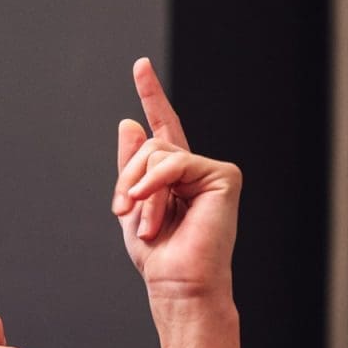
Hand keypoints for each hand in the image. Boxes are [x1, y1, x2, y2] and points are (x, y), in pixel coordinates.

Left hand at [112, 57, 241, 306]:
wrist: (178, 282)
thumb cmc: (158, 255)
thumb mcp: (132, 204)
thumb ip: (131, 166)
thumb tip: (130, 122)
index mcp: (173, 175)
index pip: (162, 127)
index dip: (151, 95)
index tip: (141, 65)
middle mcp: (194, 169)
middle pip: (149, 144)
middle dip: (127, 177)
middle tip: (124, 210)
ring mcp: (211, 171)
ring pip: (158, 152)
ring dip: (140, 189)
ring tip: (146, 222)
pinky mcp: (224, 176)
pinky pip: (176, 162)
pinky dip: (156, 184)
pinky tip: (153, 209)